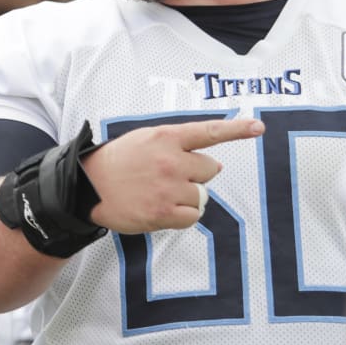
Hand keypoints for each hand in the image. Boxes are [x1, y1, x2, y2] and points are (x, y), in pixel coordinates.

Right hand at [81, 118, 263, 233]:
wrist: (86, 187)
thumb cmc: (117, 163)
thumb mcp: (143, 140)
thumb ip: (175, 144)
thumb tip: (211, 163)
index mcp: (165, 137)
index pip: (208, 132)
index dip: (236, 129)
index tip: (258, 128)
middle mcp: (171, 161)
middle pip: (210, 169)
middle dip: (196, 175)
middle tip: (168, 176)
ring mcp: (169, 188)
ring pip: (202, 195)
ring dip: (186, 197)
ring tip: (159, 193)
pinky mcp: (165, 213)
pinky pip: (193, 216)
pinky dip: (181, 215)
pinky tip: (161, 208)